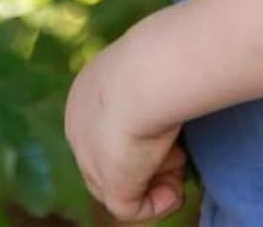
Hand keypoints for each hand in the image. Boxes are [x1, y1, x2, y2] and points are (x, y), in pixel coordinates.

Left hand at [63, 39, 187, 222]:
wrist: (149, 71)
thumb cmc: (159, 54)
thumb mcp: (152, 60)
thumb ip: (154, 78)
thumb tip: (175, 87)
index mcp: (87, 92)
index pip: (107, 124)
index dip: (141, 128)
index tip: (169, 120)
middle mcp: (80, 126)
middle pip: (115, 156)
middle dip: (150, 157)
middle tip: (180, 148)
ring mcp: (90, 158)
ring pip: (124, 182)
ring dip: (158, 178)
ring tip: (182, 161)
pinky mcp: (110, 184)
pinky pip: (132, 207)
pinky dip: (158, 204)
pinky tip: (177, 192)